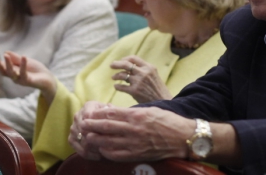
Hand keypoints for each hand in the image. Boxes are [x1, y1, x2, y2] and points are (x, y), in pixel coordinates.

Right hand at [0, 51, 56, 103]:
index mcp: (14, 72)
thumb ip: (16, 58)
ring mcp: (21, 80)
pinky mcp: (28, 81)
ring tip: (5, 56)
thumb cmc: (35, 70)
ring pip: (12, 73)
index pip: (3, 69)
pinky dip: (23, 65)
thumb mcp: (25, 61)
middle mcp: (15, 77)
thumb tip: (6, 52)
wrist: (47, 78)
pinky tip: (23, 57)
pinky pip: (24, 73)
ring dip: (8, 65)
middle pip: (4, 72)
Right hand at [69, 101, 107, 159]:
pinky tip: (97, 156)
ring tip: (105, 152)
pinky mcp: (71, 137)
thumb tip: (111, 113)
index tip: (108, 135)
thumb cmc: (109, 116)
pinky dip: (86, 153)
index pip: (89, 117)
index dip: (97, 127)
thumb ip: (113, 112)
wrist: (101, 120)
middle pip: (84, 130)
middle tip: (108, 147)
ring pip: (80, 140)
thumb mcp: (112, 112)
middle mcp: (78, 115)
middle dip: (96, 140)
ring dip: (93, 148)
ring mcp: (73, 126)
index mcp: (88, 106)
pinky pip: (76, 147)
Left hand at [76, 105, 193, 160]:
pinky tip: (102, 149)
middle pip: (106, 127)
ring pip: (109, 141)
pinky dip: (107, 152)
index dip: (98, 114)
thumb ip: (133, 112)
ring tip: (87, 137)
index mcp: (136, 115)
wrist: (183, 137)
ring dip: (96, 139)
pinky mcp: (138, 154)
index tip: (90, 113)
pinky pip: (118, 154)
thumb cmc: (168, 121)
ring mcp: (135, 143)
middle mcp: (133, 129)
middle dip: (92, 126)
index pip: (111, 113)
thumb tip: (117, 113)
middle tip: (82, 124)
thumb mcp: (150, 110)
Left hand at [110, 56, 171, 102]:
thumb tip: (128, 65)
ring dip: (116, 76)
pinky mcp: (135, 91)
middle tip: (111, 65)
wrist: (163, 101)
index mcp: (148, 67)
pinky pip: (121, 87)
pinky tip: (116, 87)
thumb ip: (143, 69)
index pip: (133, 58)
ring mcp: (138, 82)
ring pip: (122, 75)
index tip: (120, 61)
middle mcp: (143, 73)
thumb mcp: (153, 74)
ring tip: (113, 77)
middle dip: (116, 64)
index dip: (125, 59)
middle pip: (125, 64)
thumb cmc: (157, 88)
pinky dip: (117, 86)